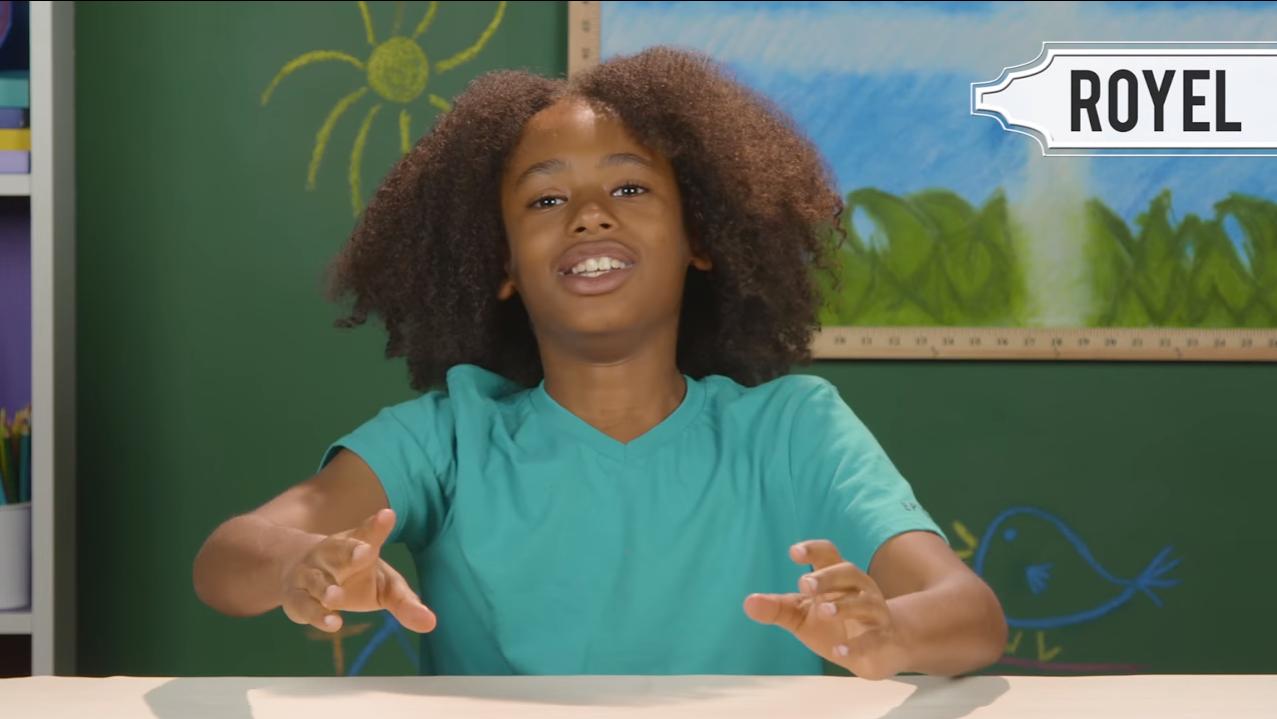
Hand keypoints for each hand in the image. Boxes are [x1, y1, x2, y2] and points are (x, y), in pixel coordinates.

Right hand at [279, 508, 436, 633]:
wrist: (297, 572)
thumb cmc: (353, 577)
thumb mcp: (383, 585)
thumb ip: (405, 602)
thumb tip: (431, 624)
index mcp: (357, 545)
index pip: (368, 533)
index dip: (377, 526)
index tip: (388, 515)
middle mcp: (331, 555)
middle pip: (340, 549)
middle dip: (351, 550)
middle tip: (365, 551)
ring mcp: (310, 575)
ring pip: (317, 580)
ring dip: (327, 589)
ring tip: (336, 597)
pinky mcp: (296, 597)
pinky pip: (305, 605)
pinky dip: (317, 615)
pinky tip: (333, 623)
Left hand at [743, 539, 908, 679]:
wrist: (878, 650)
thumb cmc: (834, 624)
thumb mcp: (801, 615)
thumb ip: (777, 608)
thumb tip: (747, 603)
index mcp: (838, 578)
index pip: (828, 554)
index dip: (813, 550)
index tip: (794, 552)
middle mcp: (859, 589)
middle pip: (848, 572)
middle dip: (827, 577)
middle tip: (805, 585)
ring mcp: (874, 613)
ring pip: (864, 603)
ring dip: (844, 606)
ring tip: (823, 611)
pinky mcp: (883, 638)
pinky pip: (874, 639)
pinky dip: (858, 645)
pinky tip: (840, 652)